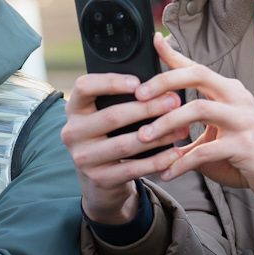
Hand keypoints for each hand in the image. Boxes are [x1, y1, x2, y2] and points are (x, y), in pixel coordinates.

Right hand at [61, 73, 184, 223]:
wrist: (99, 180)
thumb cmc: (109, 136)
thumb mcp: (104, 114)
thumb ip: (122, 95)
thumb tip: (157, 74)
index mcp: (74, 109)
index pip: (84, 87)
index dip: (111, 82)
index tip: (138, 82)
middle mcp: (73, 132)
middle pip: (112, 116)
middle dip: (147, 108)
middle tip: (174, 101)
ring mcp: (83, 158)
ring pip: (125, 144)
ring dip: (158, 135)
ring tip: (181, 127)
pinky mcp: (99, 179)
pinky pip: (133, 169)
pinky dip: (157, 161)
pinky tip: (174, 153)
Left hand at [136, 36, 253, 204]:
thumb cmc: (246, 153)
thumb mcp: (216, 133)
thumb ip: (190, 127)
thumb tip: (154, 125)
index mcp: (229, 91)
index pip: (197, 67)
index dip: (175, 54)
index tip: (155, 40)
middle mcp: (237, 98)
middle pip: (198, 75)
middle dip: (164, 82)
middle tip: (139, 96)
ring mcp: (243, 120)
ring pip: (198, 109)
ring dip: (166, 123)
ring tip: (144, 137)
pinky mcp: (245, 145)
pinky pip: (205, 151)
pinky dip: (181, 162)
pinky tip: (167, 172)